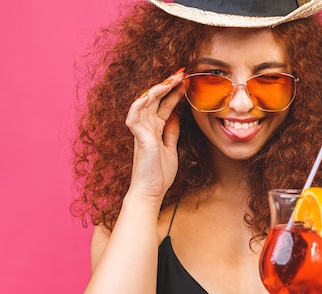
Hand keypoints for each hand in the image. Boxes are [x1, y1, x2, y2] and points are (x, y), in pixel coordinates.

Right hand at [125, 68, 186, 200]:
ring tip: (172, 79)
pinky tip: (150, 94)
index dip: (175, 92)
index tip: (187, 82)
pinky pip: (134, 115)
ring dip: (158, 89)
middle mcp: (147, 126)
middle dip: (168, 85)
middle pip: (156, 99)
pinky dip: (141, 103)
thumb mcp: (171, 148)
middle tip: (182, 73)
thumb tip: (177, 117)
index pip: (165, 105)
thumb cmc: (159, 174)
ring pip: (145, 102)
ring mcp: (141, 130)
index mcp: (155, 129)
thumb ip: (172, 132)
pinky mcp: (138, 137)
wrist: (151, 191)